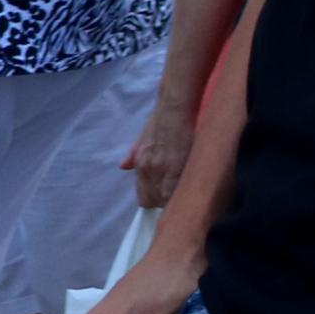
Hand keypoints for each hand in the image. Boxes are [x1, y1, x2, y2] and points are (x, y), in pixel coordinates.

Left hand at [123, 95, 196, 212]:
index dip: (155, 202)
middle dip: (166, 203)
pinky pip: (180, 189)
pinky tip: (191, 188)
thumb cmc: (159, 123)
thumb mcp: (141, 139)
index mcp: (141, 166)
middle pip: (156, 202)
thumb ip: (133, 155)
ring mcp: (165, 169)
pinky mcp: (181, 166)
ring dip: (176, 199)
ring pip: (168, 199)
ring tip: (184, 194)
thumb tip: (123, 166)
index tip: (163, 200)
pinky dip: (185, 192)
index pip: (144, 199)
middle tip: (176, 197)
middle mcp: (150, 171)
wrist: (174, 110)